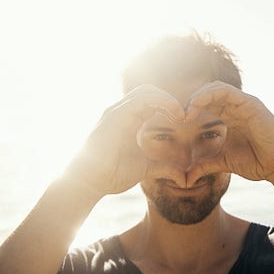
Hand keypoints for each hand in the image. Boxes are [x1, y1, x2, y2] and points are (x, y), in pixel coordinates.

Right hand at [64, 85, 184, 196]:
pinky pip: (140, 99)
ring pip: (146, 91)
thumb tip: (183, 177)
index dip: (170, 106)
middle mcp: (123, 112)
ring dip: (167, 99)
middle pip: (150, 92)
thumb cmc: (112, 174)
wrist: (89, 182)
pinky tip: (172, 113)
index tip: (184, 120)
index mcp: (130, 120)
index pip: (152, 101)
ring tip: (179, 114)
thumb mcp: (146, 169)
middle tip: (183, 115)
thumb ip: (164, 167)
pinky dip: (160, 101)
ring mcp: (117, 112)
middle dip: (169, 100)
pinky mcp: (114, 116)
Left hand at [184, 81, 273, 190]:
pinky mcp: (251, 104)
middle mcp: (237, 107)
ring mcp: (244, 104)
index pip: (207, 104)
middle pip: (209, 93)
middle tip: (180, 115)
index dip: (191, 109)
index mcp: (231, 117)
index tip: (179, 122)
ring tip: (188, 110)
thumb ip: (205, 165)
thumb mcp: (224, 163)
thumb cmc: (257, 162)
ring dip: (199, 96)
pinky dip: (210, 95)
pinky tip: (198, 106)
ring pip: (216, 88)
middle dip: (192, 101)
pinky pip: (228, 91)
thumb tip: (187, 177)